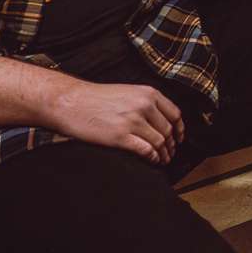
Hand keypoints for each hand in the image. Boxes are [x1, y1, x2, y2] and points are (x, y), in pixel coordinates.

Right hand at [47, 80, 184, 164]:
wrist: (71, 101)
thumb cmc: (96, 98)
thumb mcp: (128, 91)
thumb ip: (145, 102)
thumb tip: (159, 121)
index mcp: (148, 93)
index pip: (174, 114)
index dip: (180, 129)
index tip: (179, 138)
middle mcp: (144, 106)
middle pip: (168, 130)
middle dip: (171, 145)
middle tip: (170, 153)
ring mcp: (133, 121)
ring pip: (159, 142)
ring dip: (164, 154)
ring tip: (162, 160)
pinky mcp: (120, 136)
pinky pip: (145, 150)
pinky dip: (152, 157)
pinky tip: (152, 160)